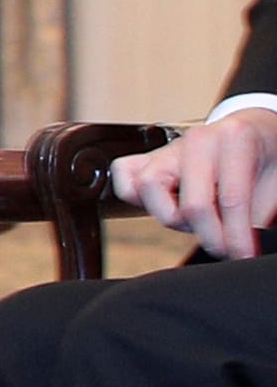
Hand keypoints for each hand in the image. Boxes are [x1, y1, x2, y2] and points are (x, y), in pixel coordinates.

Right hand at [117, 105, 276, 257]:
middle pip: (190, 204)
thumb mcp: (274, 184)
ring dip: (172, 217)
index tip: (243, 255)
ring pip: (146, 189)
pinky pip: (124, 179)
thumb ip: (255, 214)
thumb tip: (238, 247)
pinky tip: (168, 205)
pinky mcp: (147, 156)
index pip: (231, 199)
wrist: (254, 131)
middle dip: (210, 236)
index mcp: (235, 139)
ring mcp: (168, 147)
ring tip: (198, 221)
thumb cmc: (265, 156)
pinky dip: (136, 198)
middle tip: (226, 248)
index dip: (237, 237)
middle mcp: (197, 140)